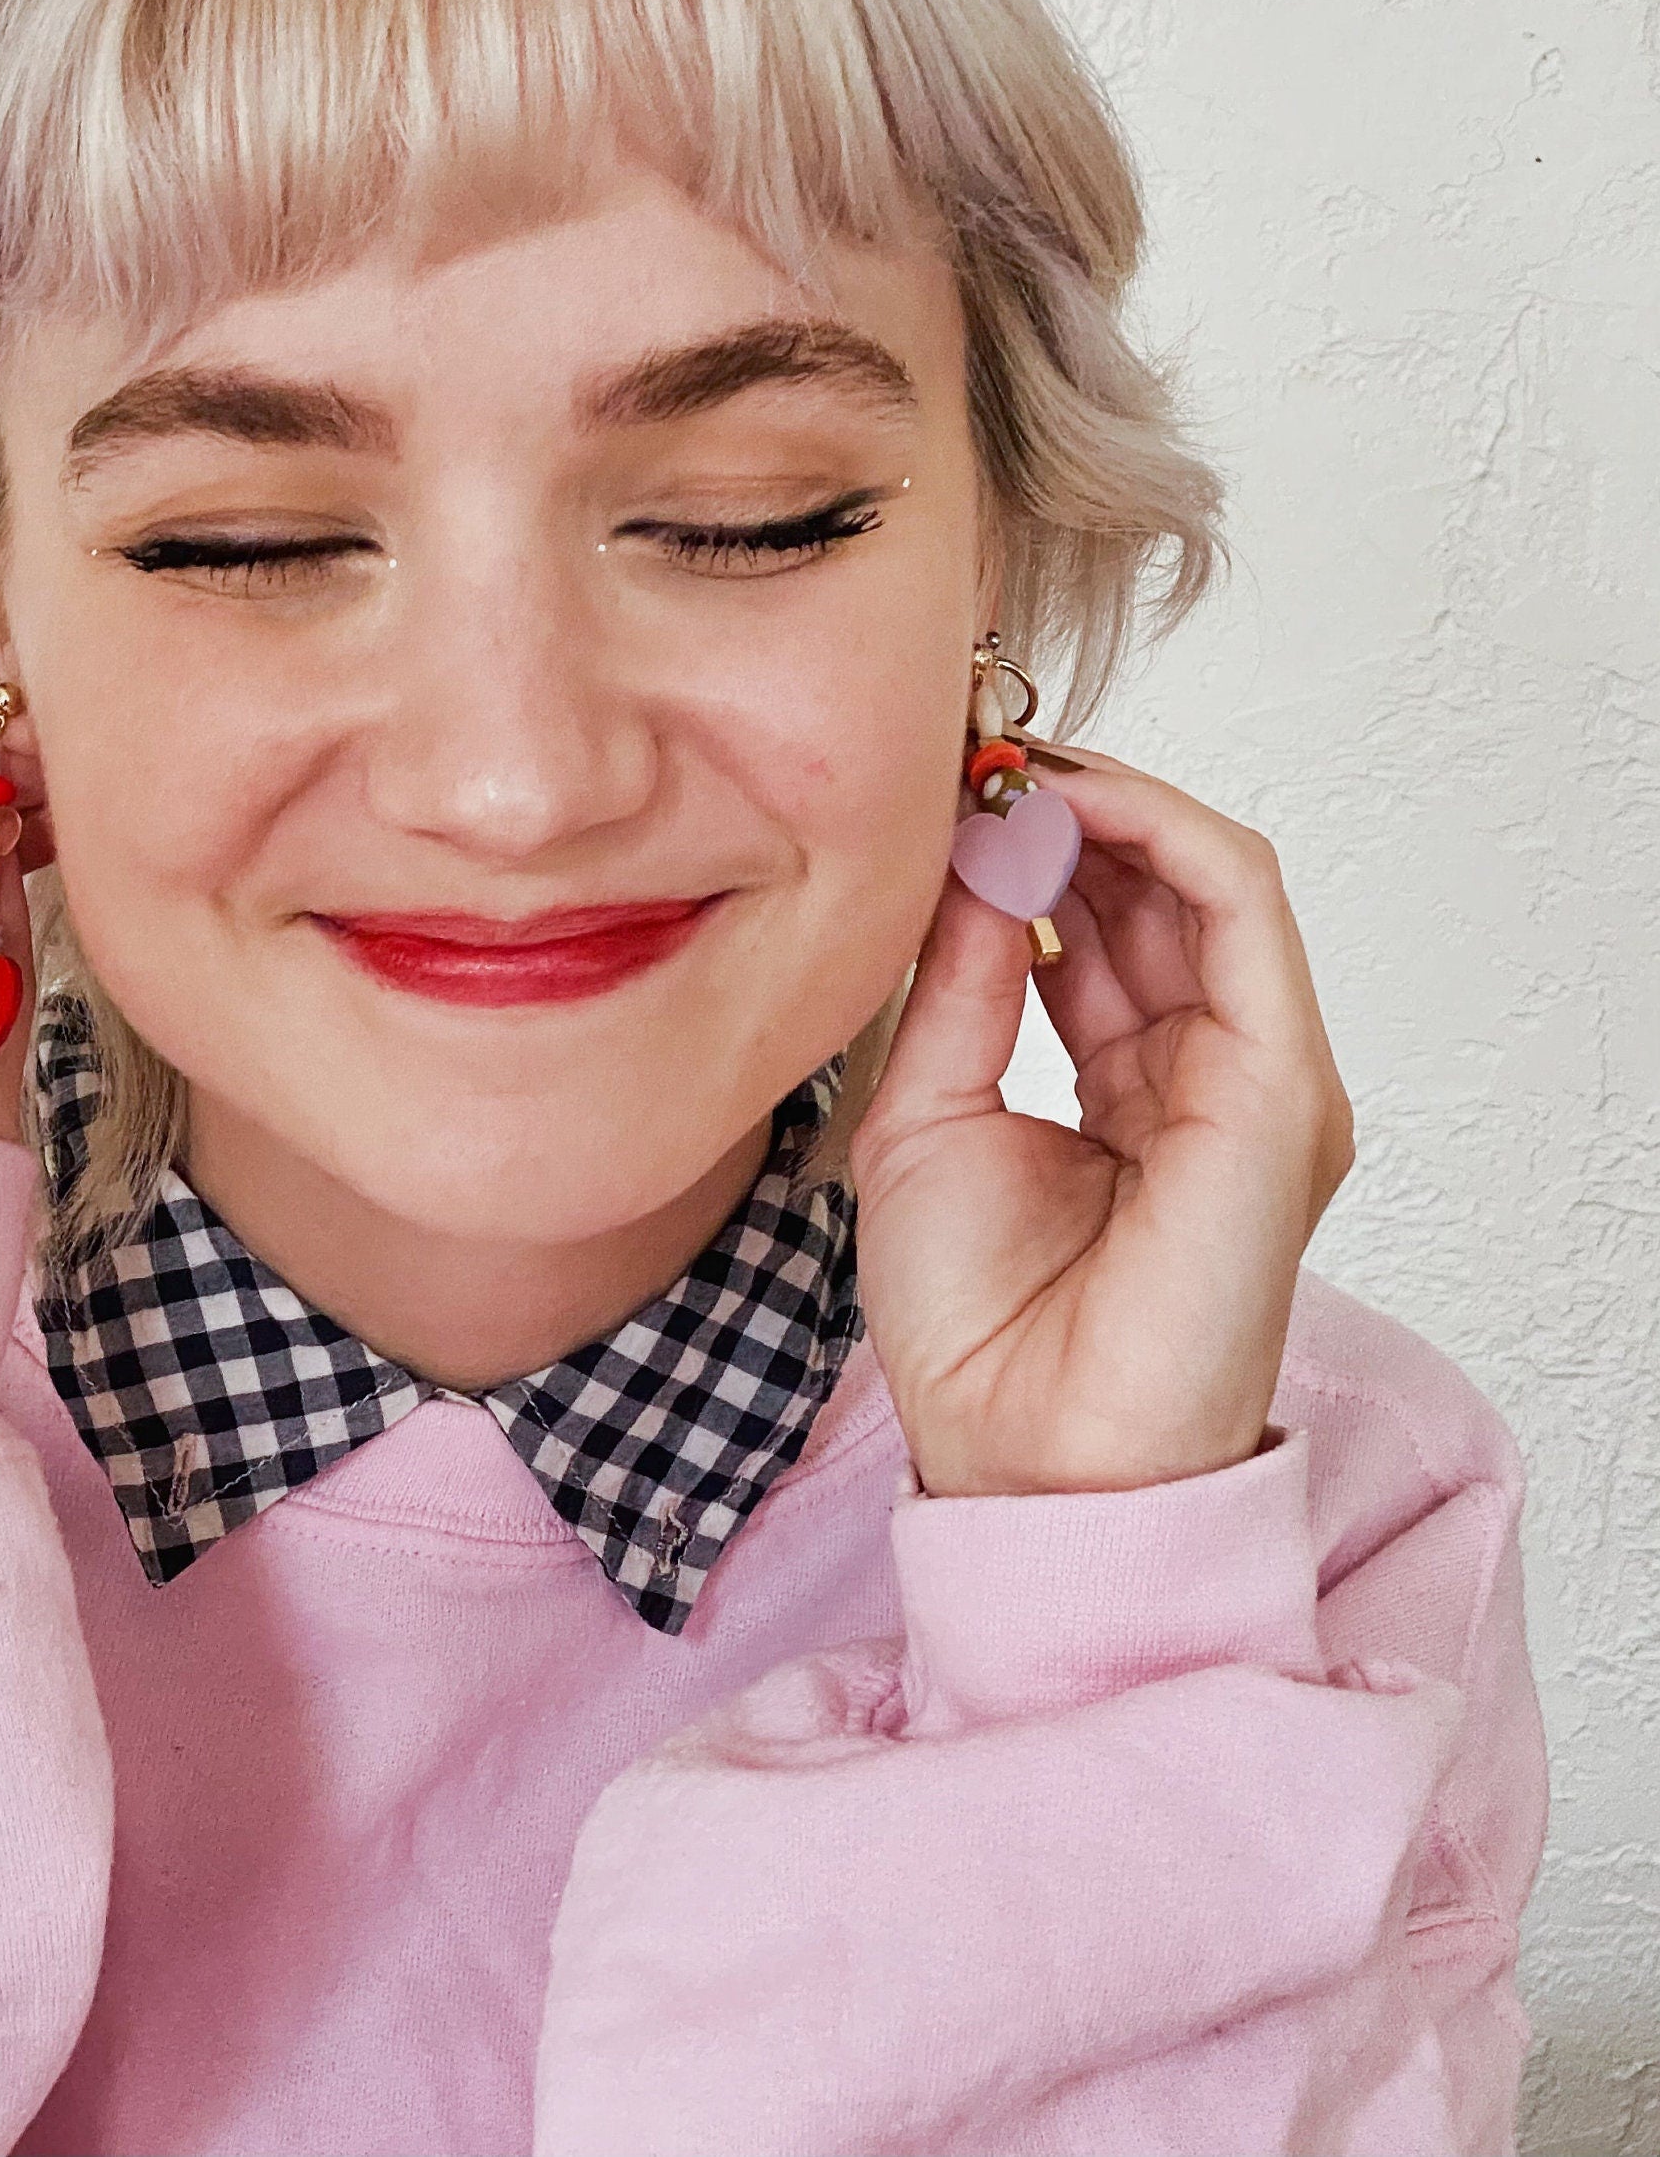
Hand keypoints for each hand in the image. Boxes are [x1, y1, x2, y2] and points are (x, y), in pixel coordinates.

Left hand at [848, 749, 1353, 1496]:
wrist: (1024, 1457)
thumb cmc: (975, 1326)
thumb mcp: (927, 1113)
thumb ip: (962, 985)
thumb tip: (974, 859)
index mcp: (1130, 1090)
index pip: (1101, 927)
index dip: (1026, 845)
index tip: (939, 789)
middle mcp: (1207, 1074)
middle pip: (1154, 890)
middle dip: (1061, 806)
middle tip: (964, 750)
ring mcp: (1256, 1078)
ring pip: (1205, 877)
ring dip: (1102, 801)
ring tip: (997, 764)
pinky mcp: (1281, 1086)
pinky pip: (1239, 907)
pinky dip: (1157, 830)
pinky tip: (1061, 802)